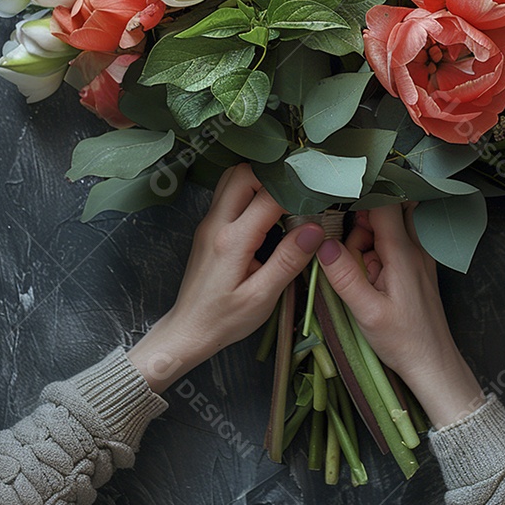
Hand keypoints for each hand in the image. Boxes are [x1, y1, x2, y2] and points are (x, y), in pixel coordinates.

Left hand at [128, 164, 324, 392]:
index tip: (316, 197)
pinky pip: (227, 193)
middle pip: (244, 173)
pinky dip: (248, 189)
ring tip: (282, 198)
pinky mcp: (207, 227)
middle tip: (297, 193)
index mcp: (232, 240)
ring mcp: (208, 222)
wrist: (188, 330)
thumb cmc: (225, 319)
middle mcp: (216, 223)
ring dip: (258, 179)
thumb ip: (288, 260)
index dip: (295, 192)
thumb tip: (315, 230)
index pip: (268, 197)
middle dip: (274, 175)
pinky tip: (265, 209)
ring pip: (231, 178)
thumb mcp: (262, 297)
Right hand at [317, 205, 484, 428]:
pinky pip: (397, 243)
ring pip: (392, 226)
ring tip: (362, 270)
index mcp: (403, 253)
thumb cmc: (403, 341)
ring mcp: (419, 256)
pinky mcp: (418, 267)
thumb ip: (345, 276)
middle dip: (364, 220)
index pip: (385, 202)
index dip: (361, 197)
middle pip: (388, 209)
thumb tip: (323, 243)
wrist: (433, 364)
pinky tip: (373, 276)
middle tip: (351, 250)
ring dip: (370, 237)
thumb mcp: (367, 312)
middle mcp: (416, 247)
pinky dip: (380, 250)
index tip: (339, 205)